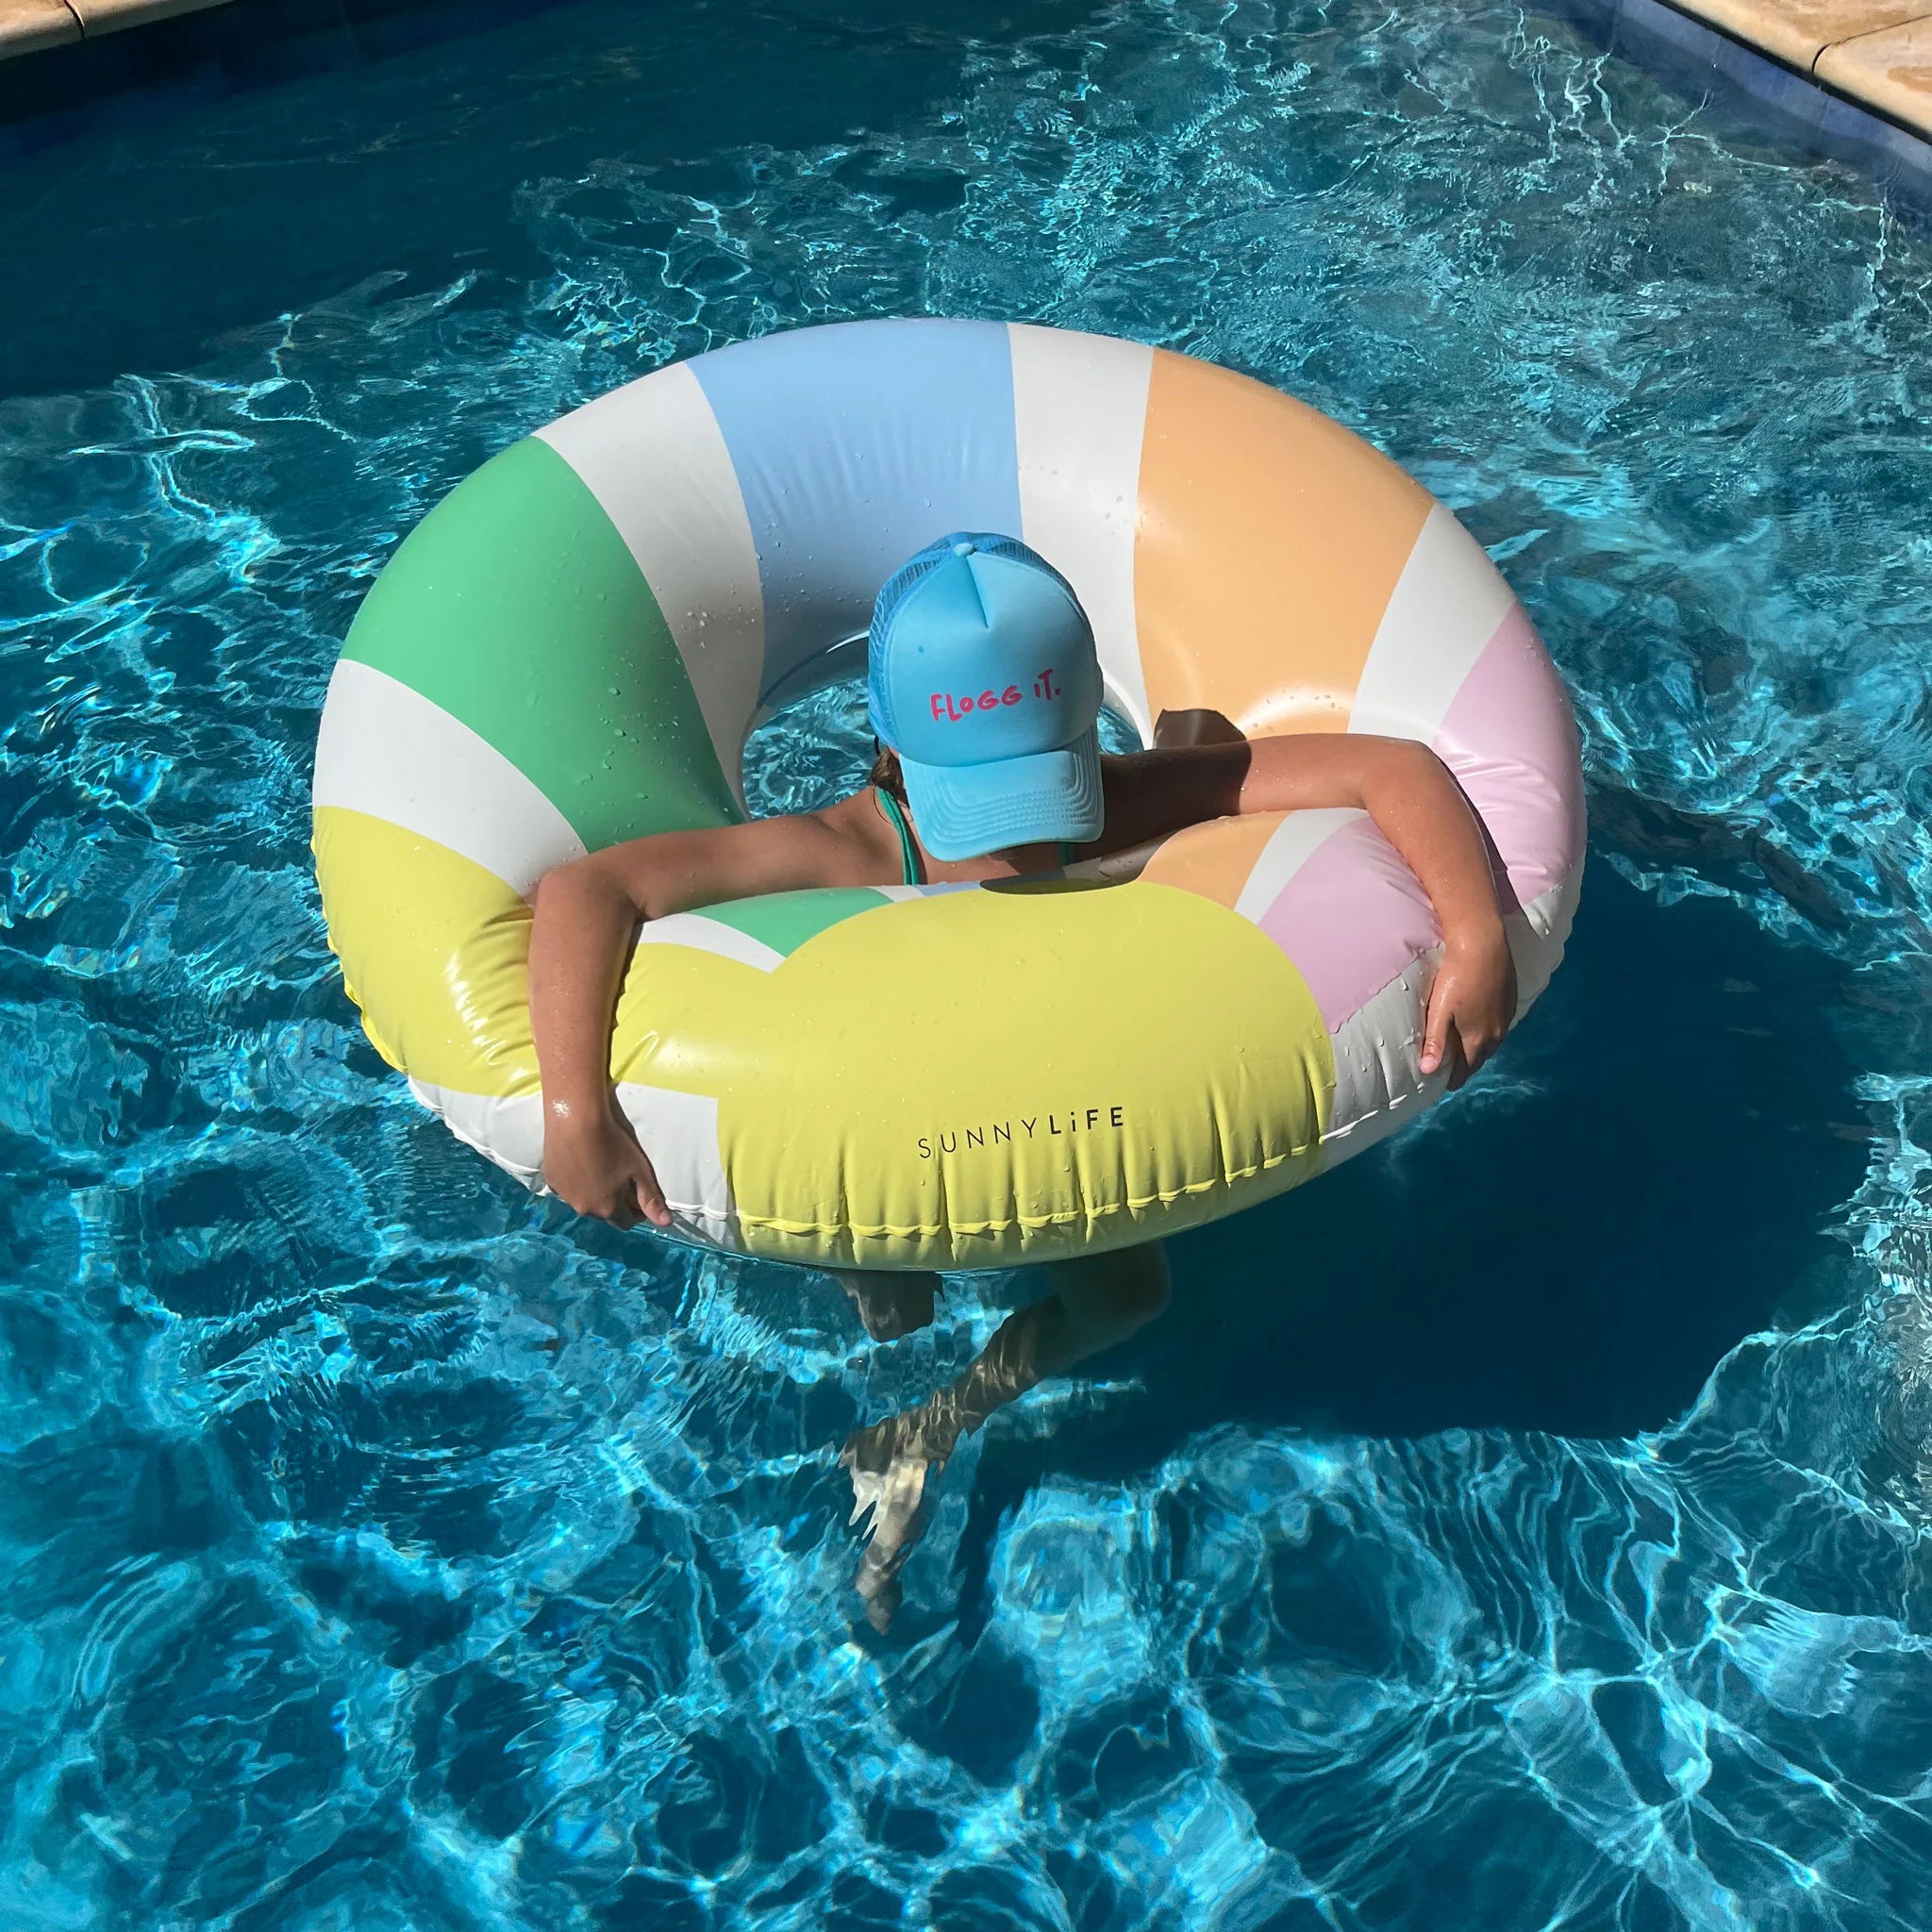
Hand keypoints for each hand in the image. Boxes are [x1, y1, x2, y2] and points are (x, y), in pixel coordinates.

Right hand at [542, 1095, 671, 1228]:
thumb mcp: (639, 1170)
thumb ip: (652, 1199)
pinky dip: (577, 1181)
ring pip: (585, 1201)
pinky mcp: (551, 1180)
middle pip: (605, 1212)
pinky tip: (582, 1161)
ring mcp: (564, 1195)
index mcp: (607, 1208)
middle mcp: (583, 1208)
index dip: (637, 1211)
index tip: (639, 1194)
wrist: (576, 1118)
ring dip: (595, 1191)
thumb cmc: (611, 1142)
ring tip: (601, 1165)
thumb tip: (666, 1222)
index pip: (626, 1222)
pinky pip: (568, 1188)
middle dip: (616, 1200)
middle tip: (622, 1176)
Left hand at [1421, 928, 1516, 1089]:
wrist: (1483, 945)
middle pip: (1481, 1056)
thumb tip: (1428, 1070)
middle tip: (1457, 1071)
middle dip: (1468, 1065)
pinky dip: (1491, 1030)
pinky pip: (1501, 1024)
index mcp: (1477, 1038)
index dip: (1456, 1077)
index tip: (1448, 1085)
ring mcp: (1506, 1015)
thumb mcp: (1440, 1011)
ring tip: (1470, 1051)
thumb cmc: (1456, 977)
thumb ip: (1435, 1042)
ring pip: (1494, 1041)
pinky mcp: (1511, 999)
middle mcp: (1496, 1032)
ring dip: (1482, 1048)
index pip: (1466, 1067)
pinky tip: (1486, 1025)